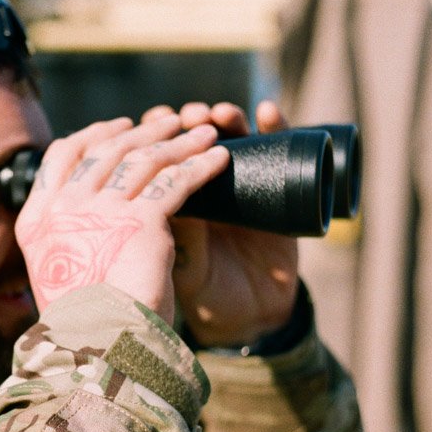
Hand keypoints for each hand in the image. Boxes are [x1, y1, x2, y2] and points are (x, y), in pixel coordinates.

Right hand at [15, 114, 230, 323]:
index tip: (119, 126)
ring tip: (206, 131)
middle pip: (107, 151)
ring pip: (145, 161)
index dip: (94, 135)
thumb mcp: (61, 271)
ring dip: (180, 141)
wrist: (98, 351)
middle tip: (170, 120)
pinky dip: (202, 166)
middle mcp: (63, 208)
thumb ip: (70, 236)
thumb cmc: (84, 323)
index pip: (62, 156)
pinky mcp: (139, 221)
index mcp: (37, 220)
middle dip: (144, 131)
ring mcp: (99, 211)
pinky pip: (176, 182)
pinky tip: (221, 159)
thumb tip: (90, 210)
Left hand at [142, 101, 298, 346]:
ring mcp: (241, 185)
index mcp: (171, 199)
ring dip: (226, 117)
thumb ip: (176, 238)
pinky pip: (278, 151)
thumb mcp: (182, 267)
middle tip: (188, 116)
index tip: (152, 119)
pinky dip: (274, 127)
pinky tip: (267, 113)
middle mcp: (204, 186)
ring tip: (221, 114)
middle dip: (189, 121)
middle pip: (194, 137)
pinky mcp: (279, 189)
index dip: (155, 134)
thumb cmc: (206, 294)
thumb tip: (159, 197)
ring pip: (233, 137)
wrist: (251, 317)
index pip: (158, 154)